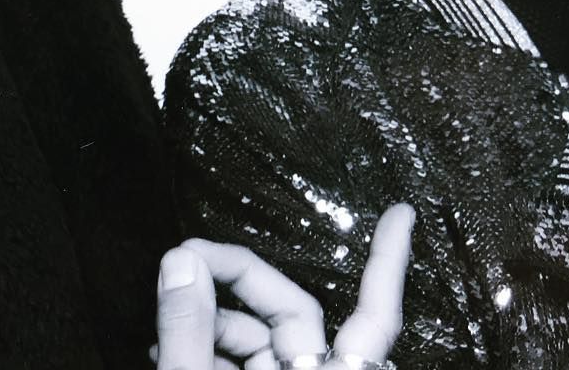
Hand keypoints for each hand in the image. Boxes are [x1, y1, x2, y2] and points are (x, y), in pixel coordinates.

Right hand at [154, 202, 414, 369]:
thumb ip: (190, 333)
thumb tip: (182, 262)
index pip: (375, 315)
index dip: (388, 263)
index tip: (402, 214)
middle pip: (294, 314)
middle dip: (241, 280)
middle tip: (187, 258)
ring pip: (265, 342)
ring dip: (215, 321)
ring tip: (167, 315)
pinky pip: (245, 366)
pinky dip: (211, 350)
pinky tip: (169, 346)